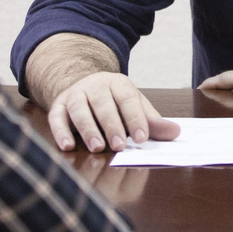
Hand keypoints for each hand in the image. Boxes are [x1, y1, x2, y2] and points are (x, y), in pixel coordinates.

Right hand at [48, 71, 179, 152]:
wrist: (84, 87)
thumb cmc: (114, 103)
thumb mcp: (135, 108)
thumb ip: (152, 122)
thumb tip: (176, 132)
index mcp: (118, 84)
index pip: (127, 99)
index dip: (135, 118)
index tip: (142, 137)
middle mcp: (95, 86)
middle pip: (103, 103)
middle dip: (112, 125)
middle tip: (120, 146)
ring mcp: (74, 95)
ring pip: (79, 109)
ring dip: (88, 128)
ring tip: (97, 147)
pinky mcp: (58, 106)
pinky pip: (56, 117)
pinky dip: (60, 132)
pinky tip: (67, 146)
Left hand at [200, 39, 232, 92]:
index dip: (230, 86)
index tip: (218, 93)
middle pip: (231, 81)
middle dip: (220, 89)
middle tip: (205, 99)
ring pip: (226, 82)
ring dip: (216, 89)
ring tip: (201, 96)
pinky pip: (224, 82)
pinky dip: (213, 85)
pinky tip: (203, 88)